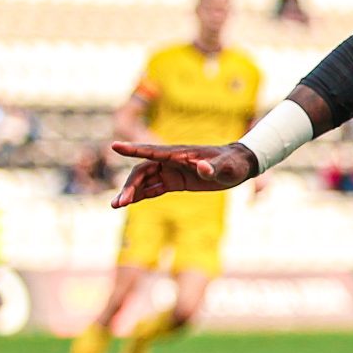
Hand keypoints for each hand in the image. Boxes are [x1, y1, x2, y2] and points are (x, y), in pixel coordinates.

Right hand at [110, 141, 257, 206]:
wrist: (238, 165)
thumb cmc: (232, 163)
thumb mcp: (225, 167)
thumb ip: (213, 168)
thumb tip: (203, 168)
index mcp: (179, 154)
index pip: (151, 151)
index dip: (133, 149)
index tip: (114, 146)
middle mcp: (170, 161)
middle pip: (142, 172)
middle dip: (128, 186)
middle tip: (118, 203)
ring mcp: (171, 171)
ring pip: (144, 181)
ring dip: (131, 192)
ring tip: (116, 206)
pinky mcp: (175, 181)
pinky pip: (154, 188)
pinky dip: (141, 195)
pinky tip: (130, 203)